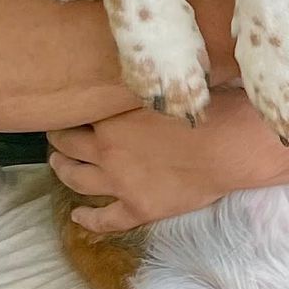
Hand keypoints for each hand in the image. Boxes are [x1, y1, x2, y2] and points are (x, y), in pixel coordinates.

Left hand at [49, 92, 288, 231]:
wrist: (231, 146)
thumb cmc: (209, 107)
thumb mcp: (169, 85)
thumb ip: (146, 85)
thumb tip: (145, 68)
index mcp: (113, 117)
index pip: (79, 112)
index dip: (72, 109)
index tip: (71, 105)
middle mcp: (107, 150)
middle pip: (68, 145)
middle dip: (59, 139)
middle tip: (58, 135)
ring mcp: (119, 183)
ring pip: (77, 179)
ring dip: (63, 171)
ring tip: (59, 165)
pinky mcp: (137, 208)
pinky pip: (105, 219)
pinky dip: (88, 219)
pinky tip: (78, 217)